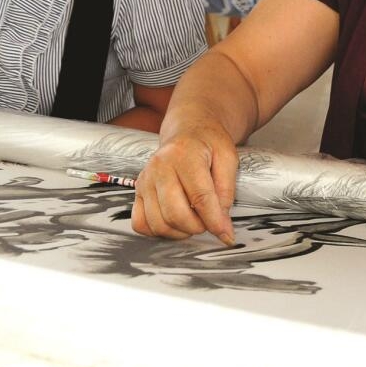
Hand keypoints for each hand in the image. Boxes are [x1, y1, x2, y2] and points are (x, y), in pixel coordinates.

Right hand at [131, 116, 238, 244]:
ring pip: (158, 223)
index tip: (226, 234)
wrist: (188, 131)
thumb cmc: (208, 143)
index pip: (200, 197)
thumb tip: (223, 226)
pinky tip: (174, 222)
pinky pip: (141, 223)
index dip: (214, 221)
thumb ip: (227, 191)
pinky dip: (159, 231)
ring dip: (180, 232)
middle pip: (176, 214)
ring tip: (194, 221)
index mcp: (184, 155)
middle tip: (209, 222)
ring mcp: (145, 179)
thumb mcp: (228, 158)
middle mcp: (159, 167)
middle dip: (197, 227)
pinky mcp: (137, 190)